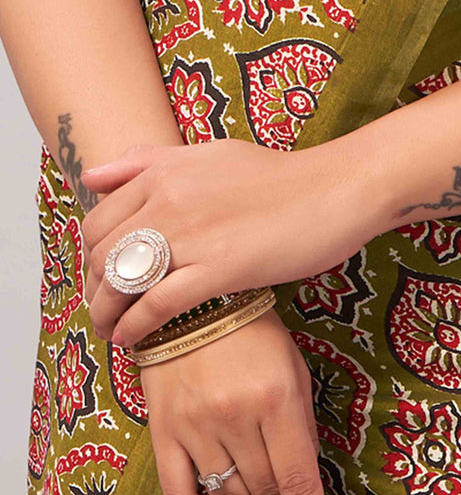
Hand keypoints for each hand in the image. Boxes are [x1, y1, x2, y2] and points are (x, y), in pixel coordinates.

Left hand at [79, 137, 382, 346]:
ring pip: (122, 282)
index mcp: (166, 172)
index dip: (90, 256)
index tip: (100, 276)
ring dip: (106, 313)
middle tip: (104, 308)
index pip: (98, 220)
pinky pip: (157, 305)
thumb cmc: (279, 176)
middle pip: (102, 255)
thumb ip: (149, 161)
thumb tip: (93, 176)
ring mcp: (193, 235)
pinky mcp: (220, 269)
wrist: (336, 189)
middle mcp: (170, 200)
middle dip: (93, 288)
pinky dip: (136, 327)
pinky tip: (133, 340)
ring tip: (111, 330)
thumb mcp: (212, 154)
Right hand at [140, 308, 330, 494]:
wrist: (187, 300)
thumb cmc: (253, 331)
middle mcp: (236, 417)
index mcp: (276, 398)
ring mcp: (196, 427)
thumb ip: (301, 422)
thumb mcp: (293, 366)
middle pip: (263, 494)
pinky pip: (178, 491)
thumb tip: (306, 481)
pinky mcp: (163, 431)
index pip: (297, 478)